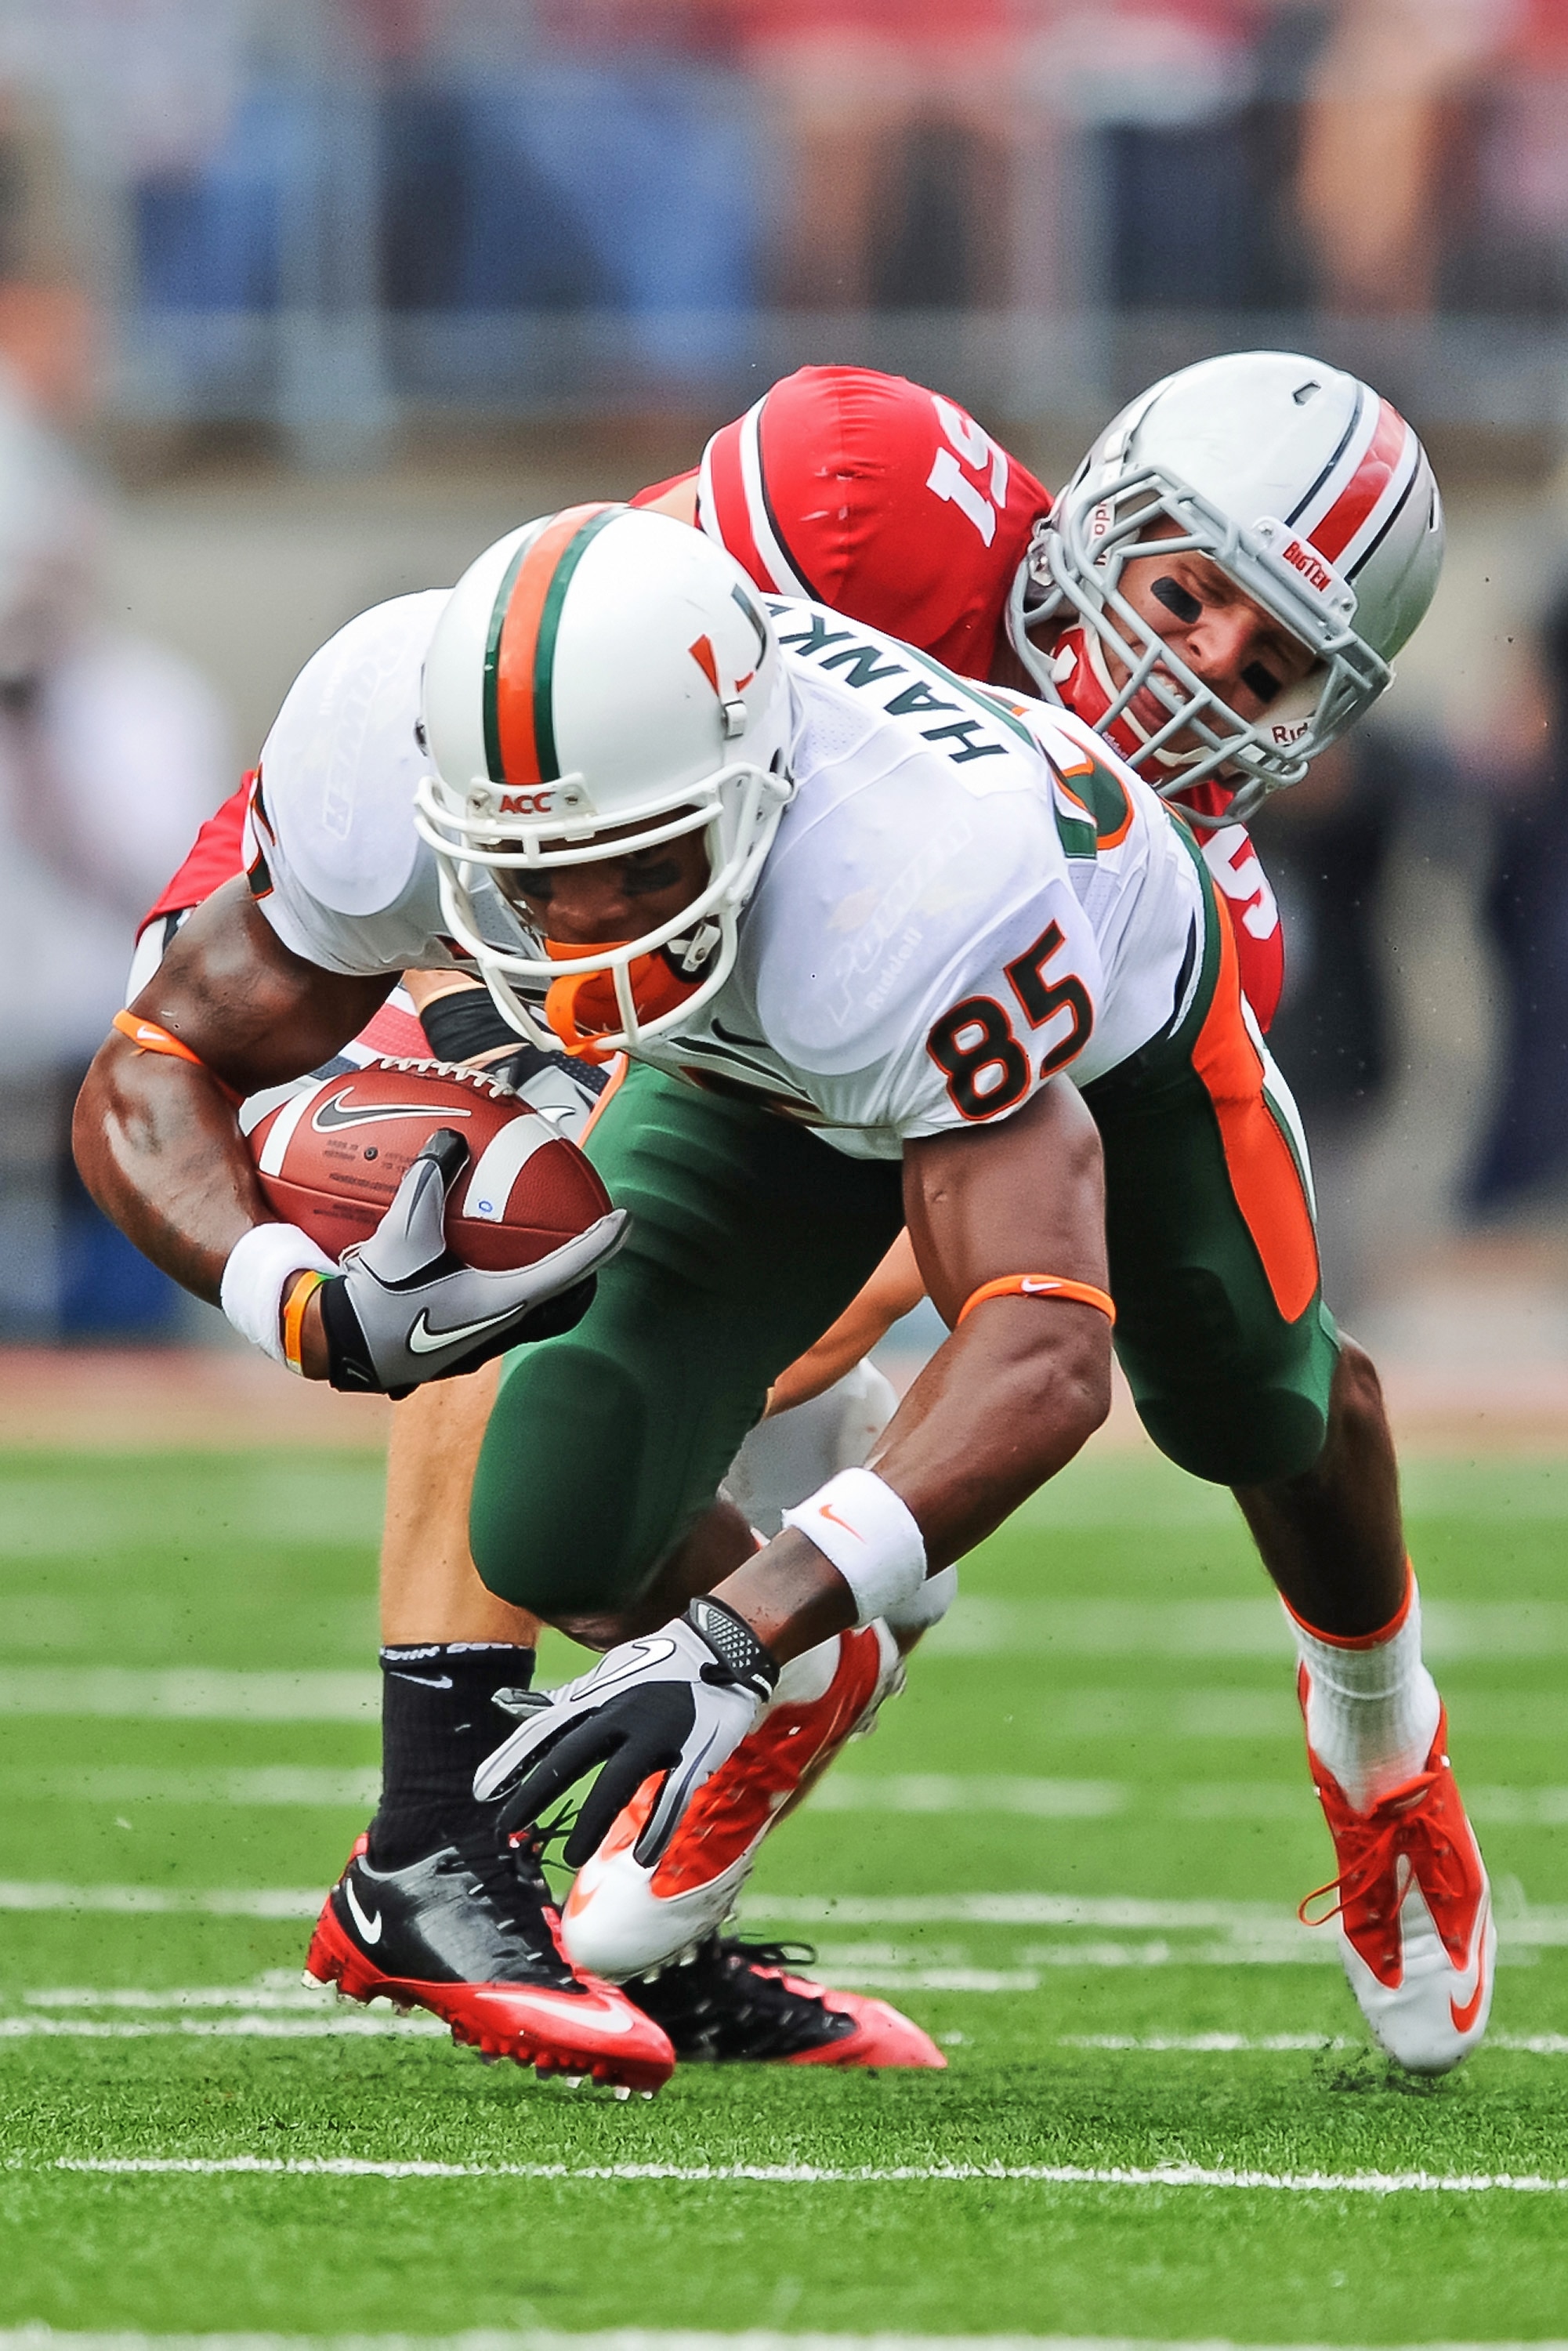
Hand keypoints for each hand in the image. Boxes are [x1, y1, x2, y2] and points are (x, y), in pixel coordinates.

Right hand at [316, 1127, 626, 1394]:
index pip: (570, 1268)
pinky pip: (492, 1319)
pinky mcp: (452, 1348)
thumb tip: (450, 1139)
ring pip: (530, 1316)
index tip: (625, 1221)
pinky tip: (474, 1274)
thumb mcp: (404, 1232)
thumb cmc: (378, 1297)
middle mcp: (500, 1329)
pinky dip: (499, 1293)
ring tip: (543, 1261)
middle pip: (561, 1303)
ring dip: (544, 1289)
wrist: (339, 1347)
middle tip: (593, 1248)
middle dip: (583, 1277)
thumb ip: (428, 1181)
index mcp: (504, 1302)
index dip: (601, 1243)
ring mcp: (477, 1344)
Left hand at [472, 1596, 778, 1868]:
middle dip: (536, 1793)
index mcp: (599, 1697)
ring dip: (594, 1820)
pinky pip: (674, 1794)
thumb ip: (570, 1701)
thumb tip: (521, 1709)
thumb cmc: (659, 1665)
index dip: (512, 1759)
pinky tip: (645, 1857)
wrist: (721, 1647)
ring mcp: (658, 1732)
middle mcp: (621, 1713)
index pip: (545, 1729)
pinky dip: (659, 1827)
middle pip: (571, 1757)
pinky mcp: (694, 1751)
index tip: (481, 1789)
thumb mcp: (608, 1676)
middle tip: (506, 1828)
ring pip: (618, 1781)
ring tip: (572, 1855)